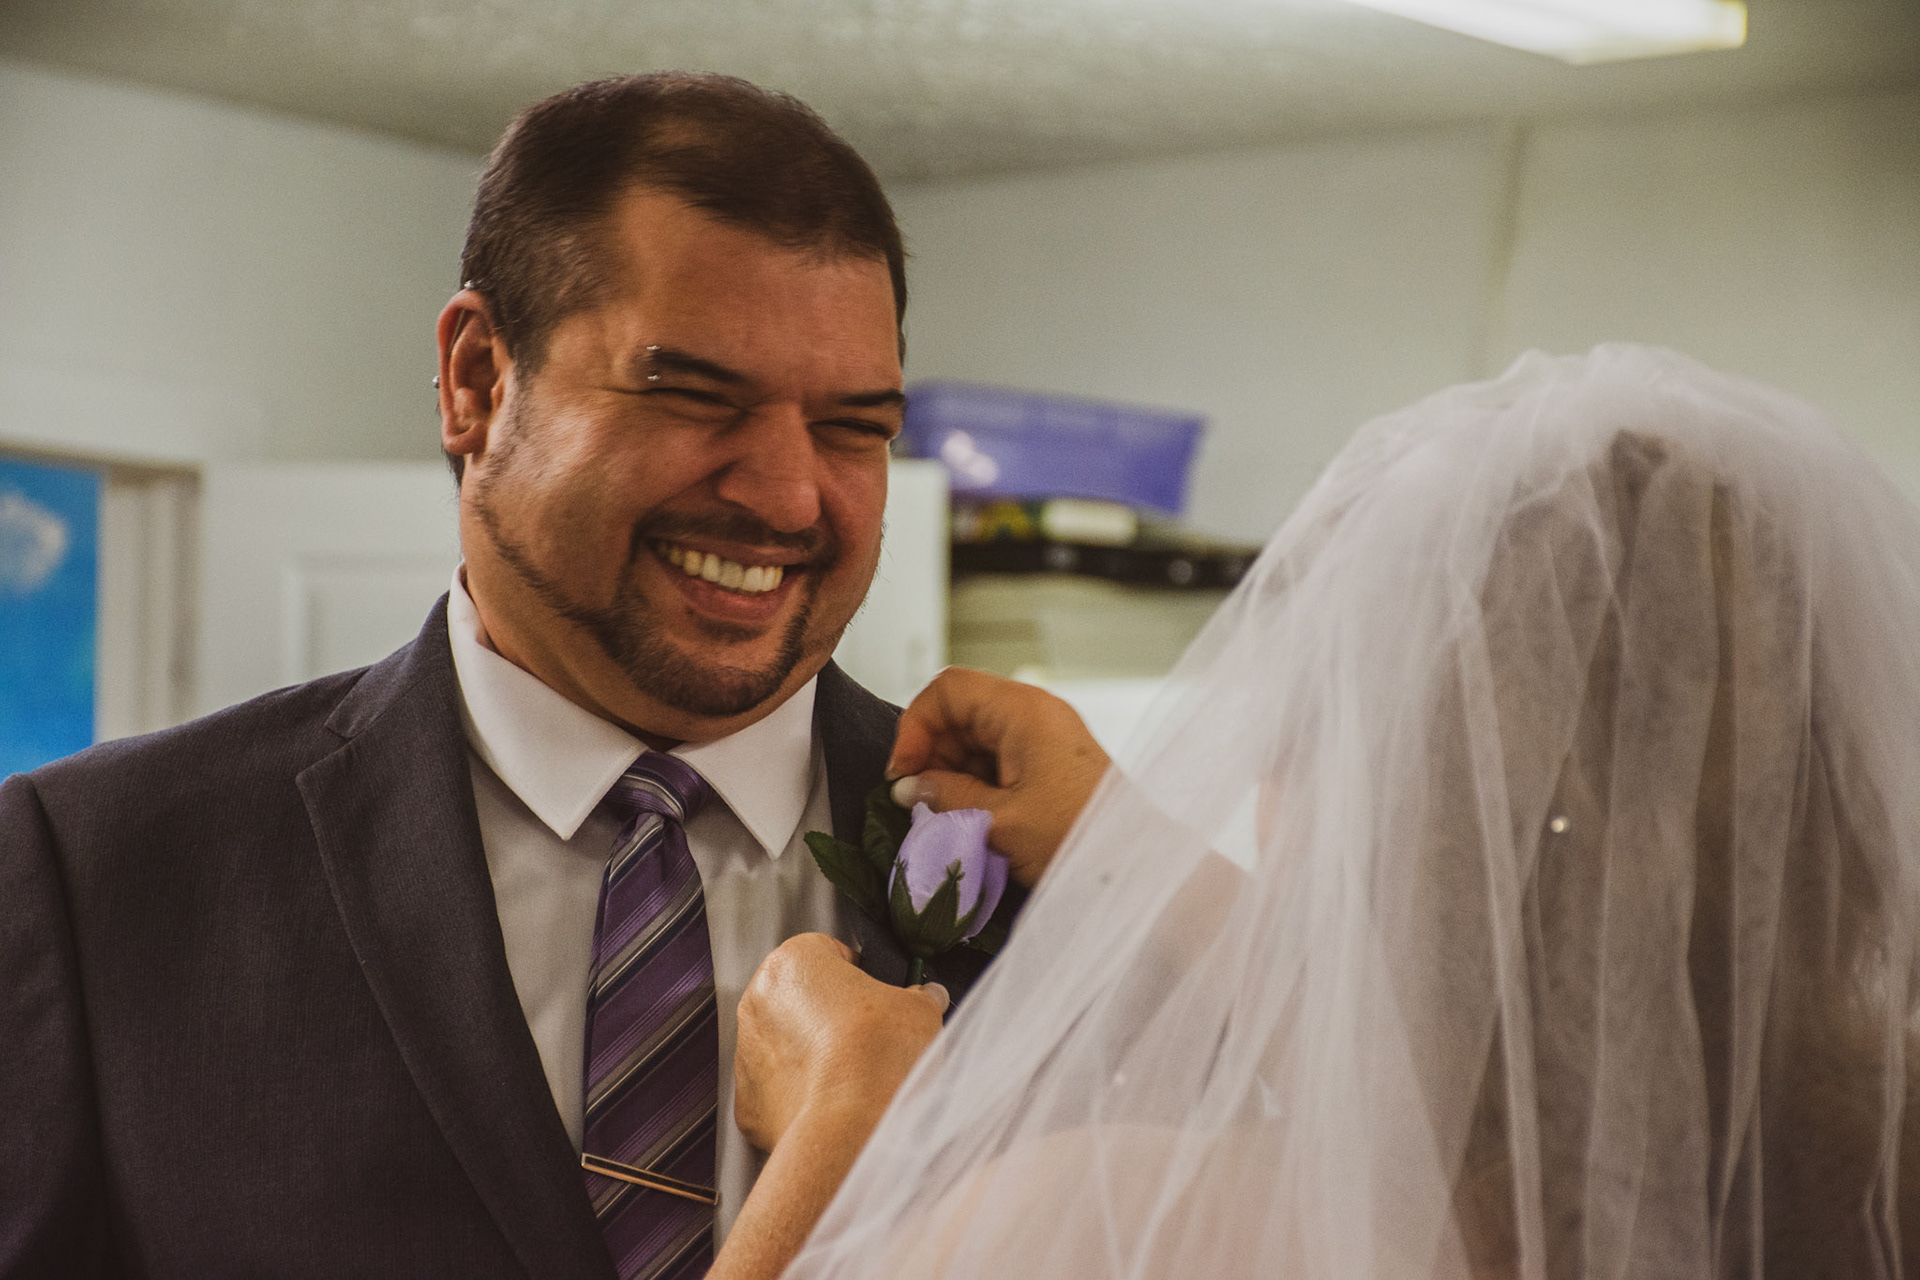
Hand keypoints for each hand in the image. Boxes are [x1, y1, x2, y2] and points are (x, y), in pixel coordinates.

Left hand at [734, 933, 947, 1152]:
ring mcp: (745, 1052)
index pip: (828, 953)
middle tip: (869, 1037)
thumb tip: (927, 997)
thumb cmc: (880, 1055)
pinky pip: (776, 1089)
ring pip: (785, 1044)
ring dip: (813, 1053)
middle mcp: (758, 1000)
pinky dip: (800, 1094)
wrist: (853, 1126)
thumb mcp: (919, 1009)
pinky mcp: (746, 1100)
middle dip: (831, 1014)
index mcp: (793, 961)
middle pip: (801, 998)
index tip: (877, 996)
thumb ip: (920, 996)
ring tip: (853, 1073)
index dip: (859, 975)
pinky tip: (833, 1102)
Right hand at [886, 667, 1110, 886]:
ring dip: (954, 776)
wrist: (1137, 867)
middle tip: (923, 802)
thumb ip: (946, 797)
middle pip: (960, 713)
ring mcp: (1045, 739)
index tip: (904, 771)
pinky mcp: (1051, 765)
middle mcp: (1035, 715)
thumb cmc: (1079, 836)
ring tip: (952, 817)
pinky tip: (975, 820)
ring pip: (976, 741)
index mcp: (1023, 711)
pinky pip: (998, 763)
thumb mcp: (999, 821)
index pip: (948, 689)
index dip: (916, 726)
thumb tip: (909, 788)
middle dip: (933, 756)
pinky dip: (978, 787)